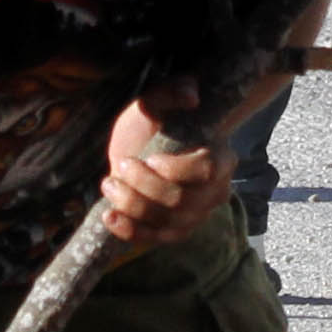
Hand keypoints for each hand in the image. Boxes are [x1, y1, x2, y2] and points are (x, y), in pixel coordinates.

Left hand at [100, 87, 236, 252]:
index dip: (177, 170)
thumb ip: (174, 91)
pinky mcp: (174, 231)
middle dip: (145, 186)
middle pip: (182, 201)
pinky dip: (130, 231)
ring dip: (133, 206)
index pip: (208, 172)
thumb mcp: (160, 100)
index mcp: (222, 159)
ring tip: (109, 183)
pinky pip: (156, 239)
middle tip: (123, 165)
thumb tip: (191, 96)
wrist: (149, 145)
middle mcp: (215, 193)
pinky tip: (109, 216)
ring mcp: (196, 216)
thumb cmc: (160, 122)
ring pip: (167, 222)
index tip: (150, 158)